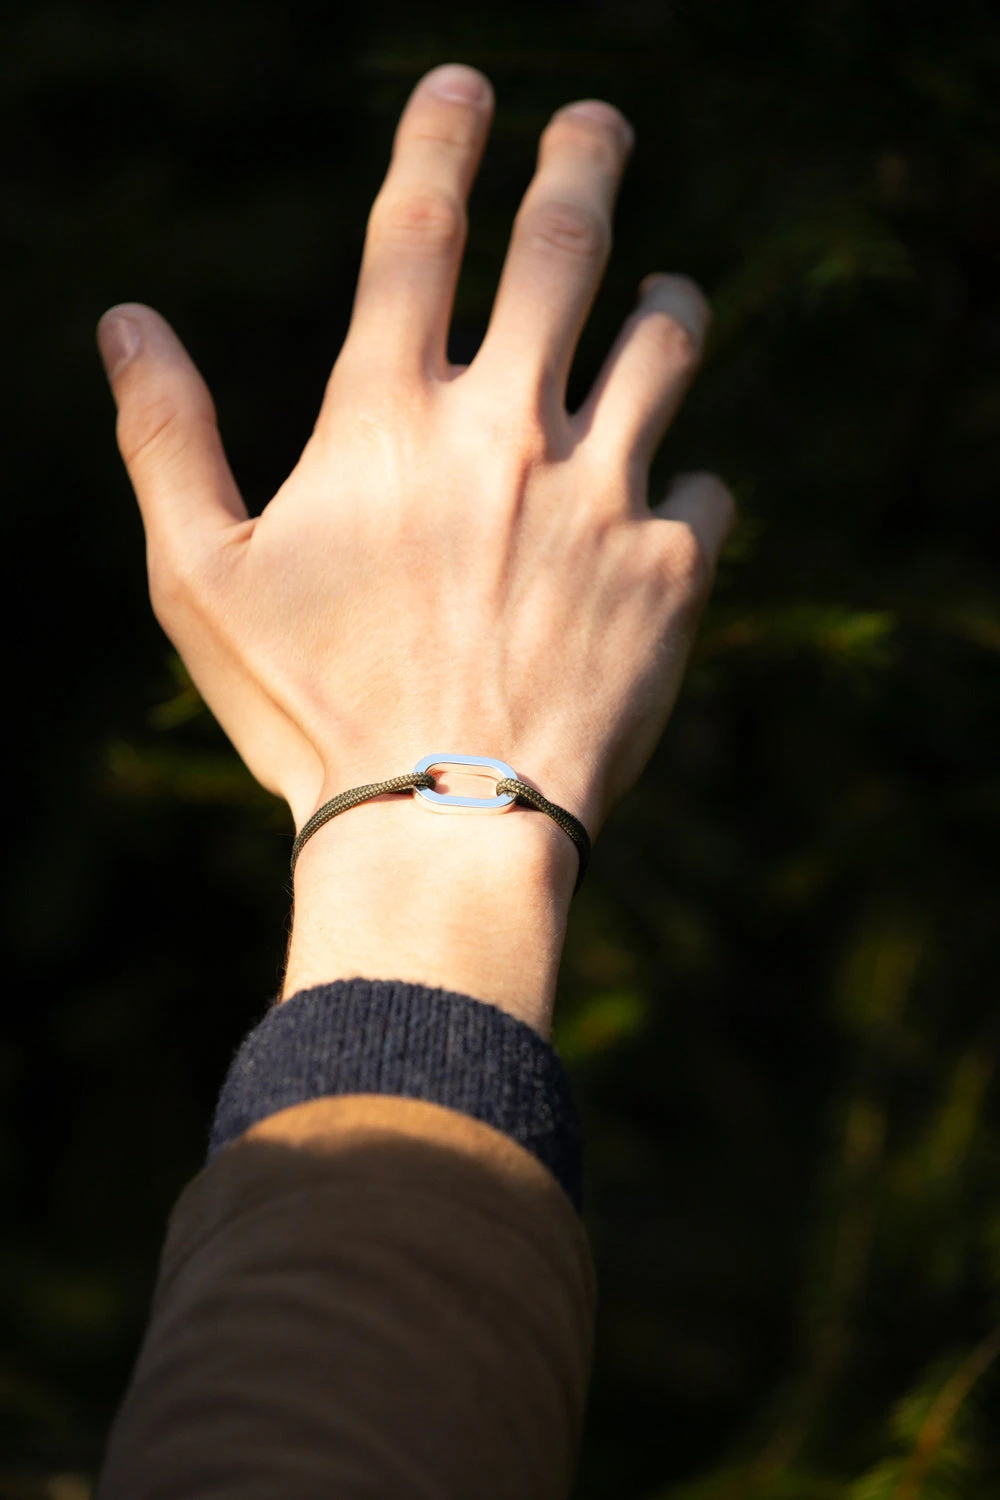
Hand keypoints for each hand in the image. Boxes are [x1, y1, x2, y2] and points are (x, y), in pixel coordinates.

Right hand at [98, 63, 733, 1028]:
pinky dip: (688, 490)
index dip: (440, 140)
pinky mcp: (674, 570)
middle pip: (565, 247)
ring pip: (666, 347)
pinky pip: (706, 493)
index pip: (419, 233)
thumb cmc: (311, 709)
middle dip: (583, 162)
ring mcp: (604, 495)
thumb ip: (164, 440)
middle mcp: (509, 431)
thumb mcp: (200, 580)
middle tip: (597, 122)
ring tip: (665, 304)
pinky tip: (668, 513)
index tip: (465, 84)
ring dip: (666, 310)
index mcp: (389, 421)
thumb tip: (123, 323)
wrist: (445, 825)